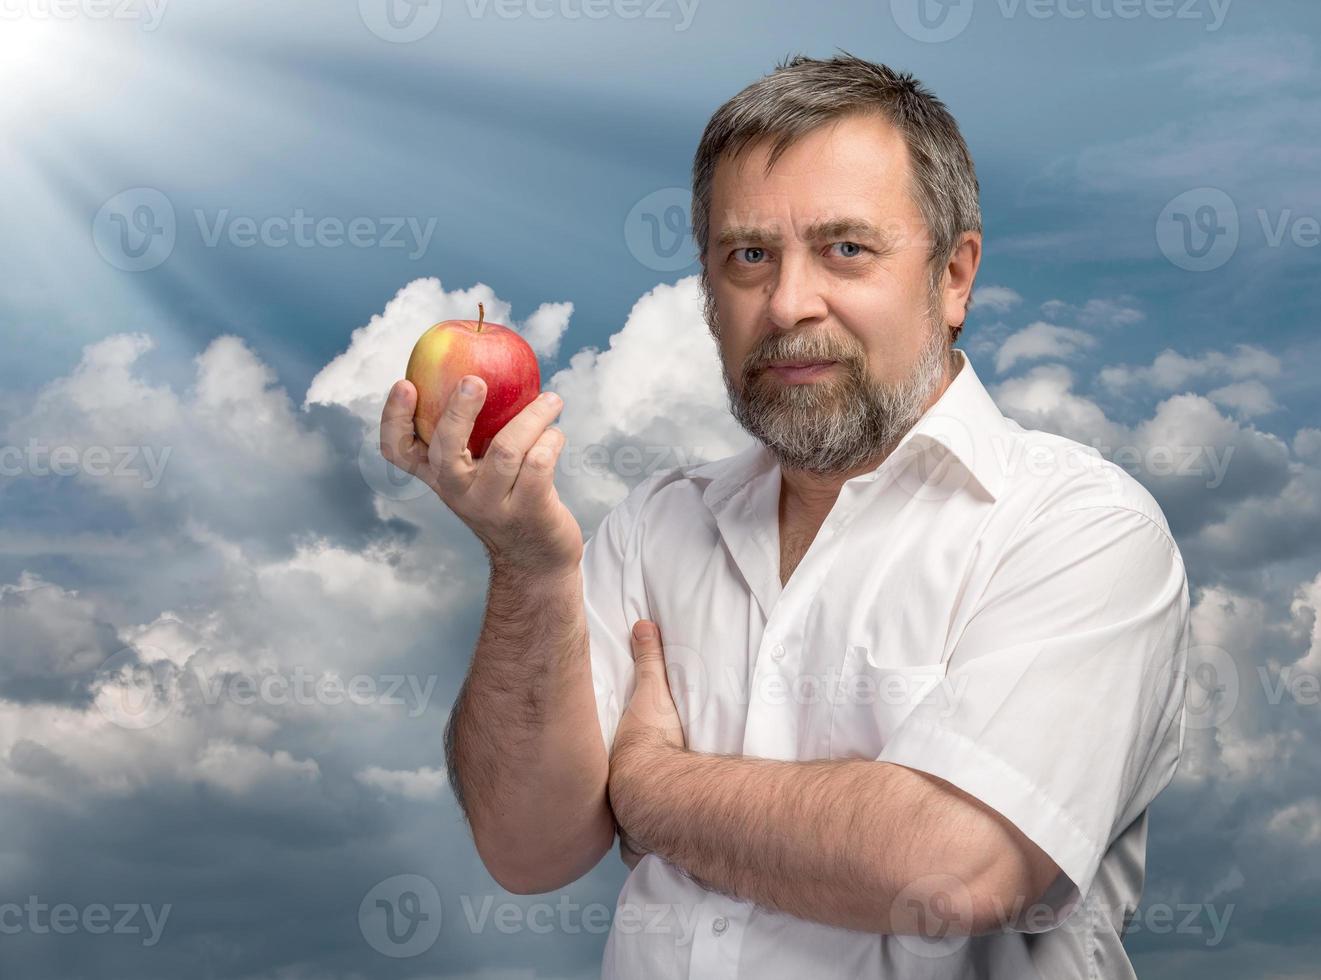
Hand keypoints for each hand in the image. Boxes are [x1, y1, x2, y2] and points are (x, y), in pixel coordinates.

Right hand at [379, 377, 582, 575]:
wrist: (536, 560)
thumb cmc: (507, 498)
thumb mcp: (479, 472)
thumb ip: (474, 433)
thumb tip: (485, 364)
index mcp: (438, 476)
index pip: (398, 450)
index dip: (394, 417)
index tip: (404, 383)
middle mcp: (457, 492)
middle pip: (445, 448)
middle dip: (459, 411)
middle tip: (475, 380)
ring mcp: (491, 505)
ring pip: (506, 449)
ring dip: (533, 416)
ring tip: (552, 400)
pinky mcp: (528, 511)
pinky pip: (539, 464)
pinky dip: (552, 440)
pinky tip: (556, 433)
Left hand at [608, 620, 685, 867]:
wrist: (658, 792)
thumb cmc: (652, 745)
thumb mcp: (652, 696)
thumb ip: (648, 661)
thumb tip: (643, 624)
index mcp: (612, 764)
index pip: (595, 767)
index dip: (601, 767)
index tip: (614, 767)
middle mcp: (612, 798)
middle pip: (603, 804)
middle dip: (611, 805)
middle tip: (624, 800)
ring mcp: (625, 827)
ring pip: (620, 833)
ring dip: (627, 833)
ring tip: (638, 828)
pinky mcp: (642, 848)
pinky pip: (641, 854)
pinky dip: (646, 854)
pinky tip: (652, 855)